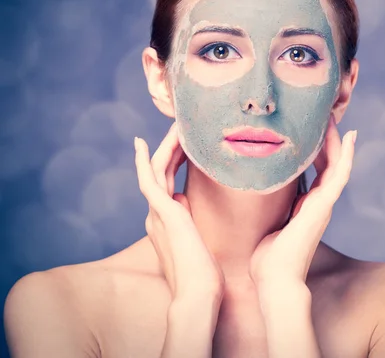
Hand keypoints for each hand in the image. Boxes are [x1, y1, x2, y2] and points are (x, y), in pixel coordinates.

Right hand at [134, 122, 224, 300]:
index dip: (173, 160)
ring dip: (162, 146)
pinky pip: (150, 178)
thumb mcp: (198, 241)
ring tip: (175, 125)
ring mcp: (156, 214)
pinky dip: (145, 160)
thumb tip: (189, 202)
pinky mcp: (161, 213)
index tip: (182, 145)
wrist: (199, 294)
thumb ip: (191, 222)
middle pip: (160, 172)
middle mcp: (157, 215)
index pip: (167, 182)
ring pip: (155, 170)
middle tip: (179, 126)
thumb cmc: (205, 274)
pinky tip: (144, 143)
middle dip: (168, 148)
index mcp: (167, 221)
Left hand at [249, 115, 356, 288]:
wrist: (275, 281)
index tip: (311, 130)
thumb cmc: (268, 260)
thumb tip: (259, 198)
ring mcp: (325, 204)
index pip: (317, 172)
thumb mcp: (268, 226)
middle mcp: (320, 204)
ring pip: (337, 164)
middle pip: (329, 164)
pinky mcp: (324, 205)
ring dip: (337, 140)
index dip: (317, 150)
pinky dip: (347, 155)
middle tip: (325, 116)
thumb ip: (272, 211)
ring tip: (334, 117)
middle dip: (328, 140)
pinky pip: (340, 175)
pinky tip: (350, 136)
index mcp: (307, 207)